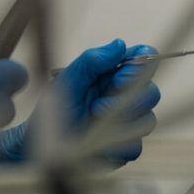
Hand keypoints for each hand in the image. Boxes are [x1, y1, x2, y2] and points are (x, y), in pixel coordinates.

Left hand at [0, 39, 160, 166]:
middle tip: (98, 106)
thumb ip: (92, 60)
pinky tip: (96, 143)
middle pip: (153, 92)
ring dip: (120, 123)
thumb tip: (119, 45)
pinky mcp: (126, 148)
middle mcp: (127, 96)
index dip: (142, 66)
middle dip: (128, 100)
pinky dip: (115, 145)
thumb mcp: (68, 80)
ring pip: (148, 120)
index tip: (118, 78)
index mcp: (116, 73)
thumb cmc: (54, 110)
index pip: (147, 59)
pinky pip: (136, 146)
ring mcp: (129, 123)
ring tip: (91, 123)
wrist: (40, 146)